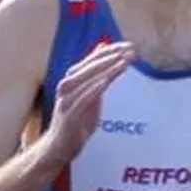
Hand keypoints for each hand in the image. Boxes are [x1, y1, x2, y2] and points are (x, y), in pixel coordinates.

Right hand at [44, 42, 133, 165]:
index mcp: (72, 80)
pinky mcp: (69, 115)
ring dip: (105, 69)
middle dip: (110, 57)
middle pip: (88, 67)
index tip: (129, 45)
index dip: (110, 51)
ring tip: (124, 61)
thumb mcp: (90, 93)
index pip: (91, 60)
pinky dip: (94, 88)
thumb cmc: (77, 119)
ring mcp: (66, 100)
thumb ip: (97, 73)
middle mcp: (66, 87)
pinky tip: (106, 81)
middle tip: (131, 50)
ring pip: (85, 80)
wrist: (60, 146)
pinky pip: (82, 99)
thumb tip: (105, 50)